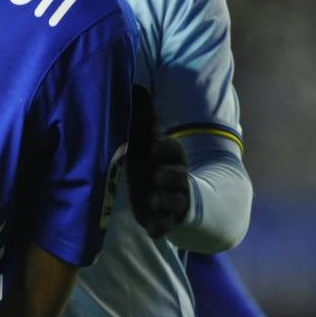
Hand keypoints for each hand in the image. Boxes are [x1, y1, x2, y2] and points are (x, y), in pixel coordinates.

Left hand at [127, 84, 189, 236]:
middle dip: (168, 175)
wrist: (165, 194)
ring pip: (174, 201)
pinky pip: (167, 226)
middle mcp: (176, 178)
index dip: (164, 147)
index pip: (172, 150)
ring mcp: (173, 200)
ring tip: (152, 201)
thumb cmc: (151, 161)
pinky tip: (152, 232)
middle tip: (155, 175)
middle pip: (178, 175)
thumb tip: (137, 85)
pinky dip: (160, 228)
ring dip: (163, 201)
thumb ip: (144, 116)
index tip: (152, 144)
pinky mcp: (167, 220)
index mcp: (171, 157)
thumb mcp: (145, 140)